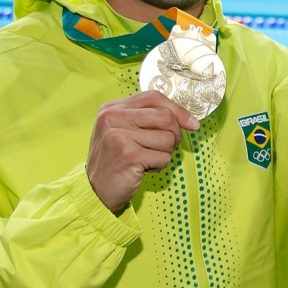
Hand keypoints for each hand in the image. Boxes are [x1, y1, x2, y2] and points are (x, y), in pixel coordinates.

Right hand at [86, 91, 198, 211]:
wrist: (95, 190)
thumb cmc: (117, 159)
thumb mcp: (124, 131)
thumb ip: (148, 118)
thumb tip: (190, 120)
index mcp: (112, 108)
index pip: (154, 97)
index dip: (178, 110)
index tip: (192, 124)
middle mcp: (112, 118)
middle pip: (165, 117)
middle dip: (174, 135)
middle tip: (164, 148)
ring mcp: (118, 136)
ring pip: (168, 139)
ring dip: (164, 153)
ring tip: (146, 159)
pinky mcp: (128, 156)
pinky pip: (164, 157)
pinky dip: (159, 166)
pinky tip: (143, 169)